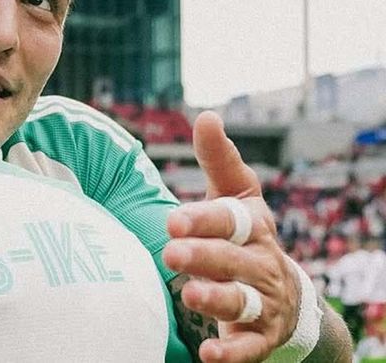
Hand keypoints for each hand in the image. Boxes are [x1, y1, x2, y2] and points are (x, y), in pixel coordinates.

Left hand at [164, 111, 299, 362]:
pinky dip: (231, 352)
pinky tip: (209, 355)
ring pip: (242, 301)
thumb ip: (218, 160)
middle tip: (171, 252)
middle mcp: (260, 262)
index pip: (231, 219)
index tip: (171, 218)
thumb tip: (205, 116)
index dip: (203, 219)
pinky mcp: (260, 335)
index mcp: (252, 226)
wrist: (286, 294)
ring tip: (188, 295)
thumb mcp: (236, 196)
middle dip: (203, 256)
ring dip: (215, 298)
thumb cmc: (245, 234)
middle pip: (233, 260)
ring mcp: (263, 301)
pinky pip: (249, 346)